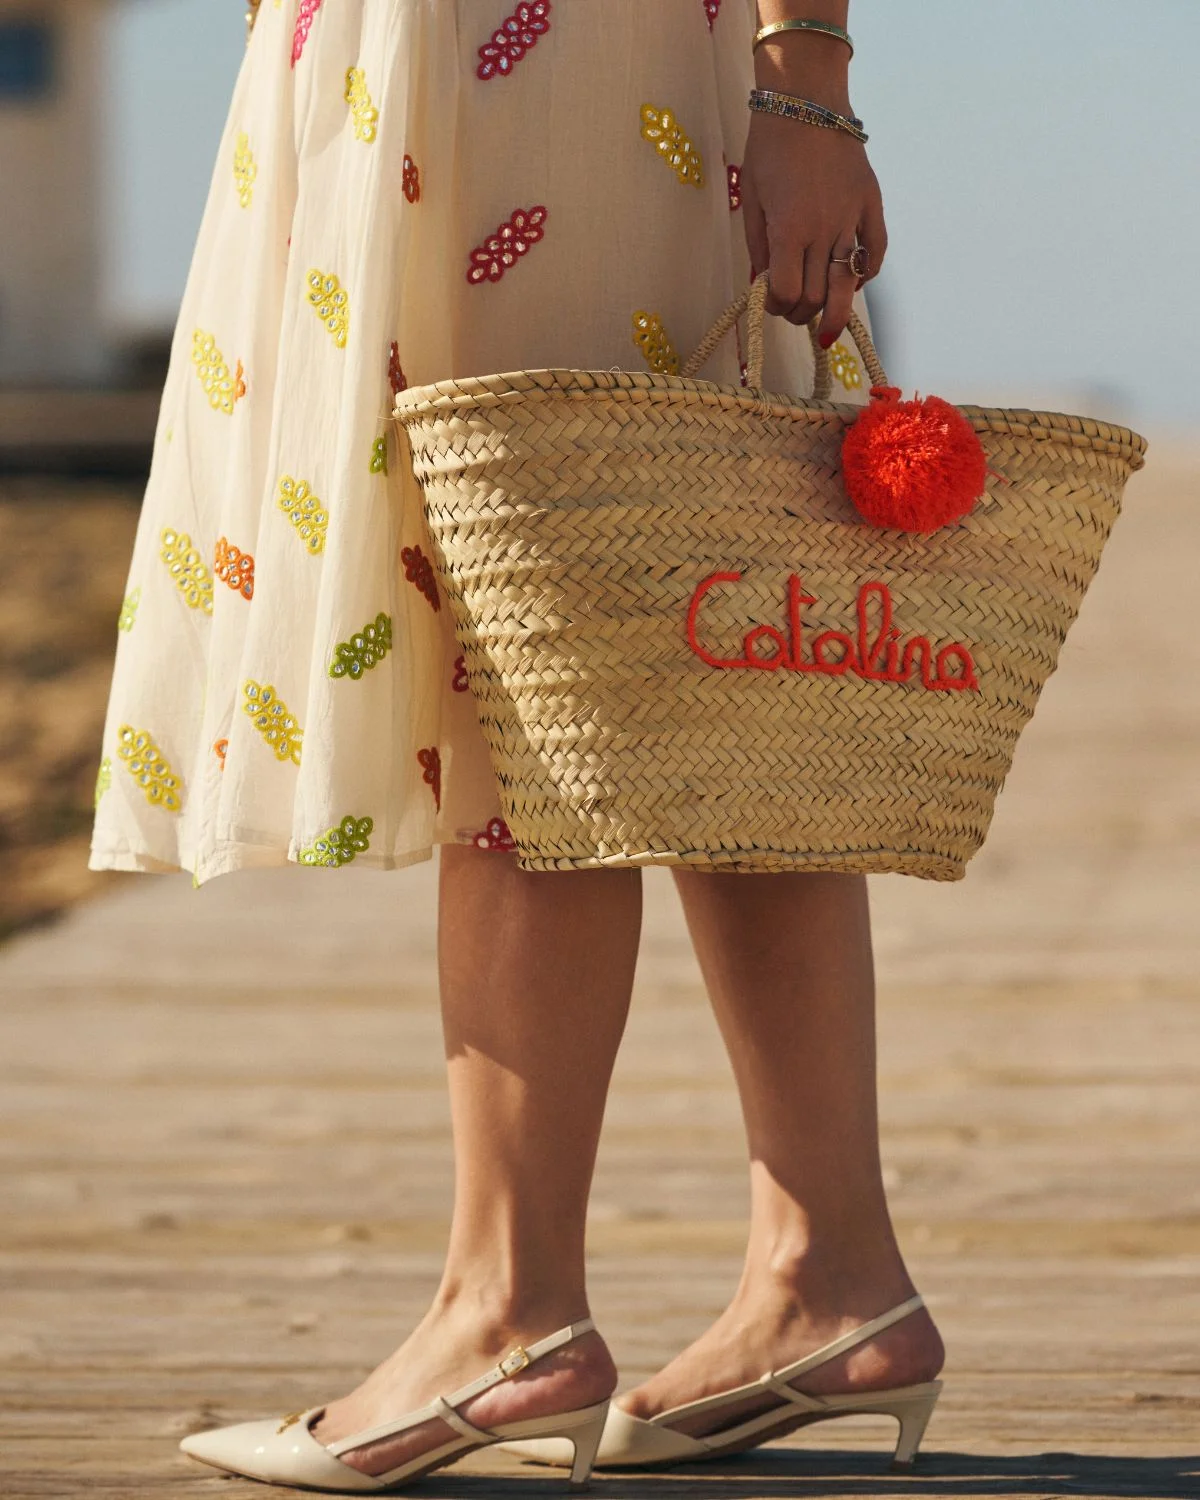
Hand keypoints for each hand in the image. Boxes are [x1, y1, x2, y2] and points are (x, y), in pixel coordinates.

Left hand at [741, 112, 886, 345]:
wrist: (806, 101)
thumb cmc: (769, 148)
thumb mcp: (752, 200)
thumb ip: (759, 248)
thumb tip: (766, 287)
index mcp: (790, 229)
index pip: (786, 293)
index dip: (777, 308)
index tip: (772, 306)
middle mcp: (824, 229)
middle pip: (815, 297)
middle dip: (801, 315)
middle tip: (794, 313)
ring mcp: (852, 218)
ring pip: (846, 286)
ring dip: (834, 314)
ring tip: (826, 328)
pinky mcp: (872, 205)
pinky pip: (875, 253)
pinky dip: (864, 276)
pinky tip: (851, 282)